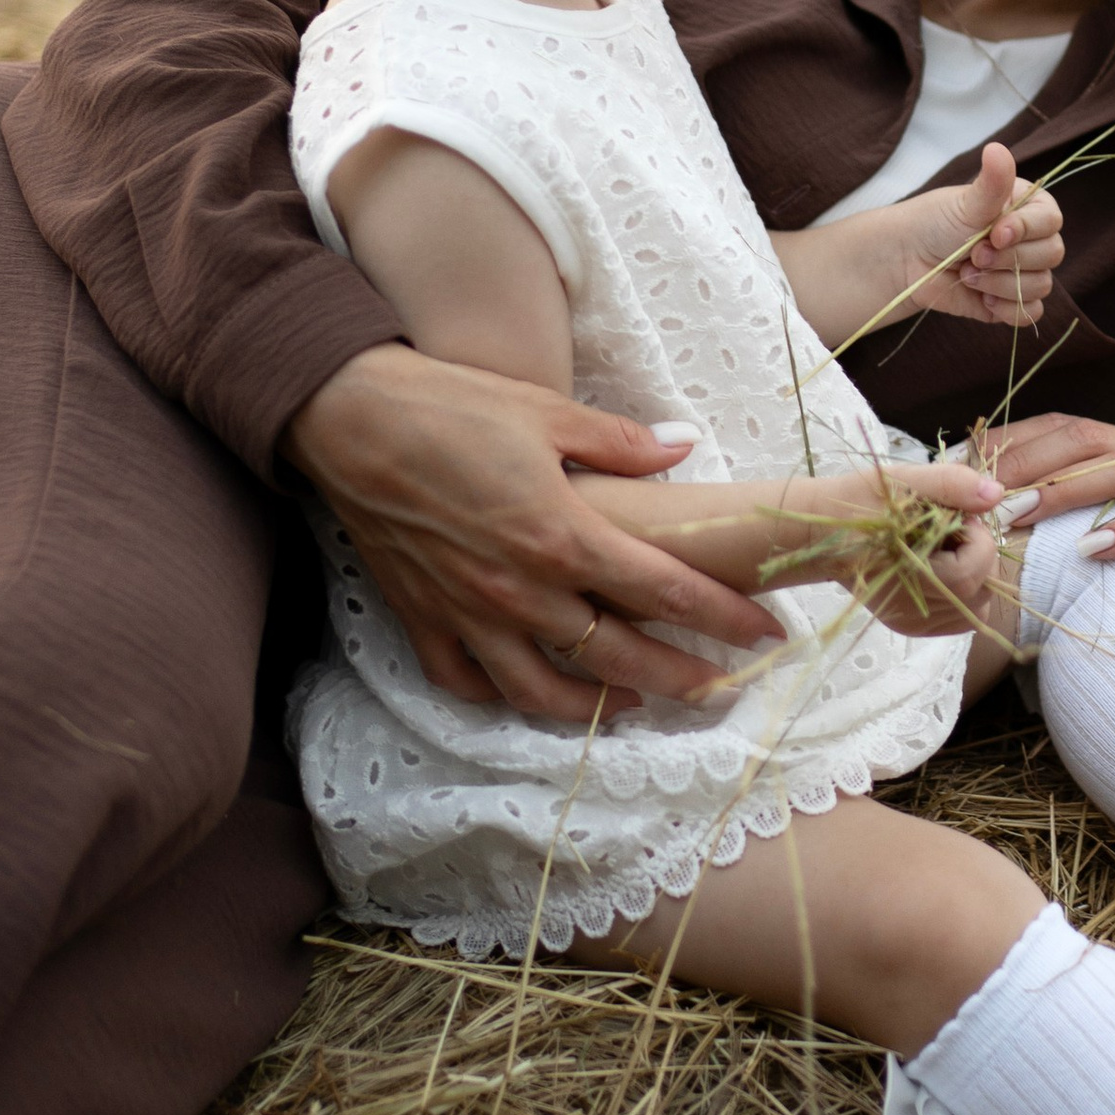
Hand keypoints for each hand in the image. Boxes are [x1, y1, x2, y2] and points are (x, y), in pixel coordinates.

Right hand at [283, 346, 777, 723]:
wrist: (349, 418)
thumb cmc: (452, 406)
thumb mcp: (547, 413)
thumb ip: (622, 442)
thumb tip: (684, 446)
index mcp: (563, 535)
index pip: (665, 591)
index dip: (722, 617)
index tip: (765, 631)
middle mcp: (521, 589)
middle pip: (618, 658)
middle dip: (680, 678)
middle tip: (721, 688)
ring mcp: (469, 613)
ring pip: (544, 692)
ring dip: (597, 709)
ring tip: (633, 707)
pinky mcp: (423, 619)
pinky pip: (468, 683)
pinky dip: (502, 698)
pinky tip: (530, 694)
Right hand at [735, 459, 1004, 635]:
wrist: (819, 533)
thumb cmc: (858, 502)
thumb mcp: (903, 481)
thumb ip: (949, 484)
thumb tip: (995, 494)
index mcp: (911, 578)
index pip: (974, 568)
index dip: (975, 536)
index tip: (953, 515)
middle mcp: (914, 612)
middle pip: (982, 589)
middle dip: (977, 553)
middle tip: (946, 529)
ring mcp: (915, 624)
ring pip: (978, 607)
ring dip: (974, 574)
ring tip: (942, 549)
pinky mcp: (914, 627)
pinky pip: (960, 616)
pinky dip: (962, 591)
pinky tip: (937, 567)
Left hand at [889, 143, 1065, 327]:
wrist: (909, 260)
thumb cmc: (938, 222)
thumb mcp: (966, 202)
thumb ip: (991, 182)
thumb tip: (997, 149)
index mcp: (1029, 209)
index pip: (1051, 221)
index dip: (1024, 230)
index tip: (994, 232)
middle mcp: (1032, 239)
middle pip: (1051, 254)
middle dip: (1007, 258)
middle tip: (973, 254)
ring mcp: (1024, 272)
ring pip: (1041, 285)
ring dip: (999, 283)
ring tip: (968, 273)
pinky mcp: (1011, 301)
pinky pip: (1030, 313)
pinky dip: (1007, 308)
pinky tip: (982, 297)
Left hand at [974, 411, 1114, 669]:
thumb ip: (1070, 511)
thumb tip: (993, 506)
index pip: (1060, 427)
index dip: (1009, 442)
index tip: (960, 470)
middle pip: (1085, 439)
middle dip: (1025, 463)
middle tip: (978, 496)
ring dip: (1063, 491)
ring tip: (1016, 514)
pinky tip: (1090, 550)